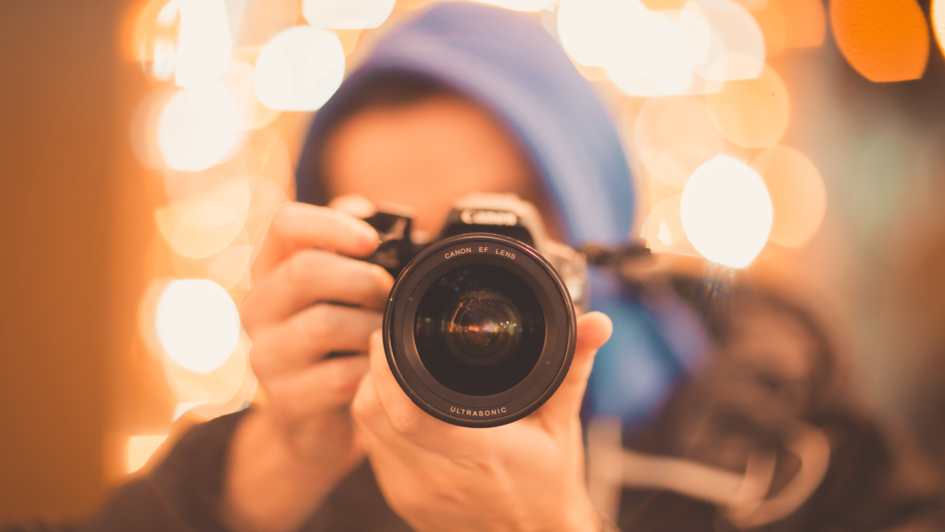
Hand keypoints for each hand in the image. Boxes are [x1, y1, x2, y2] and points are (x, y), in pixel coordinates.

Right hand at [223, 202, 392, 531]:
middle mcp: (257, 307)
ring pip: (324, 324)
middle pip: (305, 272)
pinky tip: (379, 368)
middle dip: (362, 279)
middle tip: (389, 295)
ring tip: (387, 333)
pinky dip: (370, 369)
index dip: (332, 224)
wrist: (315, 419)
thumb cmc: (337, 339)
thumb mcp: (340, 289)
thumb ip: (351, 247)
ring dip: (371, 326)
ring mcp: (266, 356)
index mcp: (270, 270)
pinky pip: (339, 376)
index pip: (285, 224)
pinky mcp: (287, 400)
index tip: (373, 240)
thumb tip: (370, 213)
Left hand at [352, 312, 612, 531]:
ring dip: (374, 398)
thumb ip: (572, 368)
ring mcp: (414, 493)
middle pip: (372, 416)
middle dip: (374, 373)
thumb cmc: (549, 486)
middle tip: (391, 346)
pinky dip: (380, 424)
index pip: (406, 411)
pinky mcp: (402, 500)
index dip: (387, 368)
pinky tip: (402, 410)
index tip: (391, 336)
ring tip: (396, 373)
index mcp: (478, 452)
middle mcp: (437, 477)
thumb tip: (597, 323)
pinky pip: (373, 452)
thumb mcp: (563, 424)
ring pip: (366, 432)